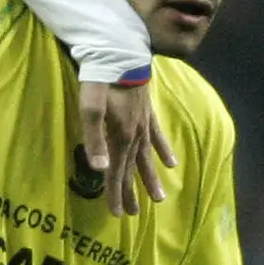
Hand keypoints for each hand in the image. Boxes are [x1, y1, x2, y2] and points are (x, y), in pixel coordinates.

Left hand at [78, 81, 176, 216]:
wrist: (120, 51)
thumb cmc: (100, 79)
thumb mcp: (90, 107)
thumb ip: (94, 138)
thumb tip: (100, 169)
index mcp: (120, 136)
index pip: (117, 172)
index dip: (115, 193)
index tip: (117, 214)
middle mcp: (135, 135)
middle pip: (132, 169)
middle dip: (132, 191)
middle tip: (133, 213)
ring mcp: (144, 124)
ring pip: (148, 157)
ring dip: (151, 177)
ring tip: (159, 198)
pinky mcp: (148, 111)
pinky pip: (158, 136)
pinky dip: (164, 150)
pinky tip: (172, 163)